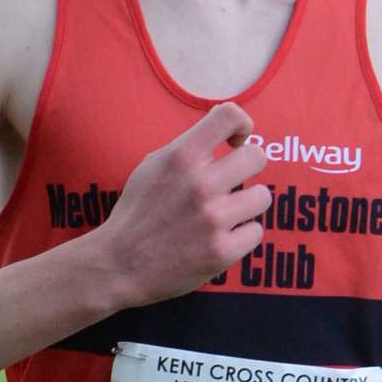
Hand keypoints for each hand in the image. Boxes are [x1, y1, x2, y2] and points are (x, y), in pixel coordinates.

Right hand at [99, 102, 269, 307]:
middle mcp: (200, 184)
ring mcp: (213, 219)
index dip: (241, 125)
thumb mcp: (152, 167)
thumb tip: (226, 135)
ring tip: (226, 212)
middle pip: (257, 156)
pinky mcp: (222, 251)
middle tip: (232, 181)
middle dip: (248, 167)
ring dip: (247, 203)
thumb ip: (188, 149)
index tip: (234, 142)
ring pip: (262, 196)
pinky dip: (241, 236)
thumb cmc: (138, 212)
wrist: (119, 265)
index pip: (229, 116)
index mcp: (181, 157)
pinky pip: (255, 231)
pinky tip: (219, 237)